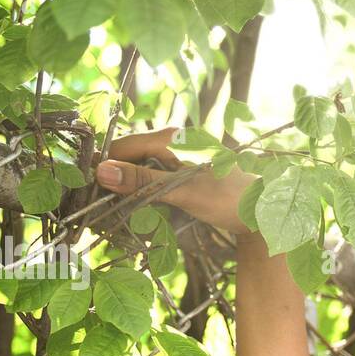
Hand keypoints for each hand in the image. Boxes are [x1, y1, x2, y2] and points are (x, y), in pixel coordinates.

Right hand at [92, 126, 259, 238]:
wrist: (267, 217)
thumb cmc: (232, 199)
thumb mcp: (184, 191)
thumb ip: (143, 182)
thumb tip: (101, 171)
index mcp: (172, 138)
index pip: (122, 147)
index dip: (104, 167)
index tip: (87, 192)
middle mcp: (173, 144)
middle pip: (129, 159)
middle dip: (114, 182)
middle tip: (98, 209)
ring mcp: (179, 161)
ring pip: (141, 173)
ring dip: (128, 193)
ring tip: (114, 215)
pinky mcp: (185, 178)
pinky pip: (155, 184)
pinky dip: (143, 198)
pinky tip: (138, 214)